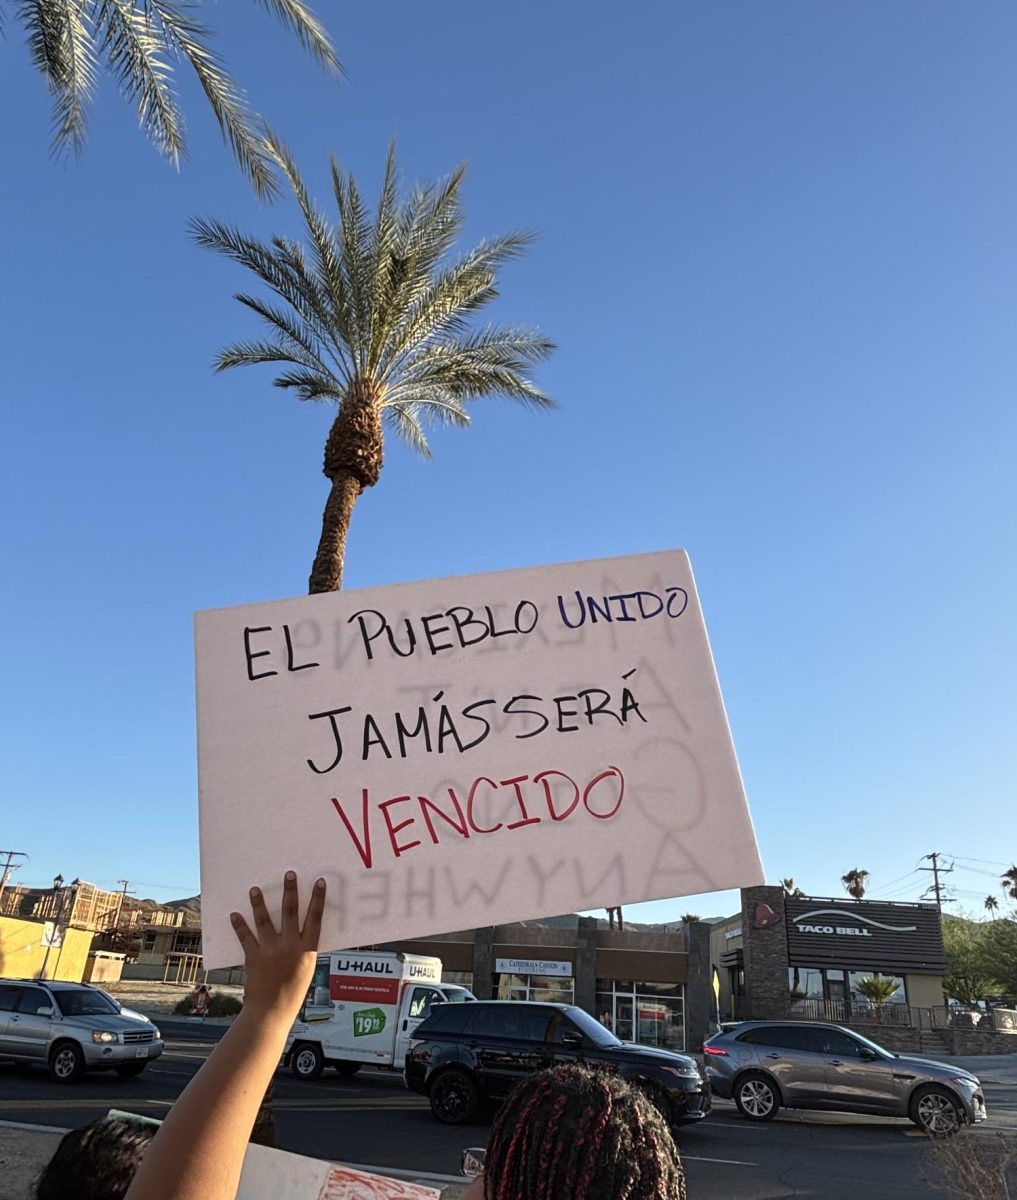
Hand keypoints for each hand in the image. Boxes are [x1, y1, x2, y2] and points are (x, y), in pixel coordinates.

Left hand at [230, 871, 325, 1021]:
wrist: (272, 1012)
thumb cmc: (292, 993)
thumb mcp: (306, 969)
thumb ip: (304, 949)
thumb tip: (301, 930)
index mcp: (307, 949)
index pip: (315, 918)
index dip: (318, 898)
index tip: (319, 882)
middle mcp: (290, 946)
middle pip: (290, 912)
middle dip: (290, 891)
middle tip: (289, 874)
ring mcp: (271, 950)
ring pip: (265, 920)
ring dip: (259, 903)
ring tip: (255, 889)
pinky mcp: (254, 957)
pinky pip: (246, 937)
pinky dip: (239, 925)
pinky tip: (234, 914)